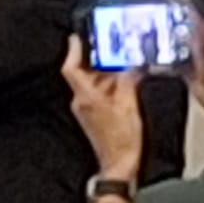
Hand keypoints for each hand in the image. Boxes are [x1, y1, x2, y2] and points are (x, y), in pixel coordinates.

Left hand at [61, 37, 144, 181]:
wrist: (120, 166)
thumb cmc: (123, 141)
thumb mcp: (129, 106)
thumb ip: (129, 82)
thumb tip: (132, 65)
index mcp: (86, 97)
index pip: (71, 68)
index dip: (73, 50)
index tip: (78, 36)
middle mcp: (82, 102)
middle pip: (84, 73)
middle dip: (97, 59)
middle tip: (111, 45)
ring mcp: (87, 110)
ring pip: (93, 83)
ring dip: (106, 72)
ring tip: (124, 61)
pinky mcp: (95, 116)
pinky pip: (99, 94)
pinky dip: (110, 85)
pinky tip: (126, 82)